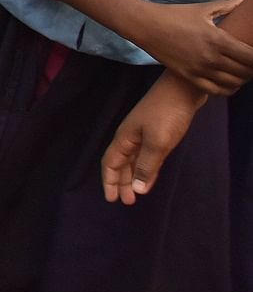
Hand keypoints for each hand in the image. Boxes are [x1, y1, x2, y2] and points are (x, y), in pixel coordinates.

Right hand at [101, 75, 206, 204]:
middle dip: (121, 182)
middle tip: (127, 202)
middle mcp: (130, 137)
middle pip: (121, 163)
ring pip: (133, 160)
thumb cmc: (166, 115)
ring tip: (137, 193)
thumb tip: (136, 189)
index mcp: (125, 139)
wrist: (182, 90)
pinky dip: (146, 167)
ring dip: (133, 176)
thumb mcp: (157, 143)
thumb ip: (146, 166)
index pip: (110, 163)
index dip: (109, 181)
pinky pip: (146, 155)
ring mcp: (143, 134)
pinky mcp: (157, 132)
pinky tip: (150, 175)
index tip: (111, 199)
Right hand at [132, 0, 252, 96]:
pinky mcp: (189, 77)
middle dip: (252, 69)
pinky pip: (216, 91)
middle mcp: (211, 58)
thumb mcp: (203, 9)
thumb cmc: (175, 15)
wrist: (145, 26)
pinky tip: (230, 83)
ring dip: (242, 79)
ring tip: (242, 72)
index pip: (251, 57)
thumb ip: (230, 4)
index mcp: (218, 40)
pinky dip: (228, 89)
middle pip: (245, 72)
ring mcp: (200, 70)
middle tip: (250, 62)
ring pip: (233, 84)